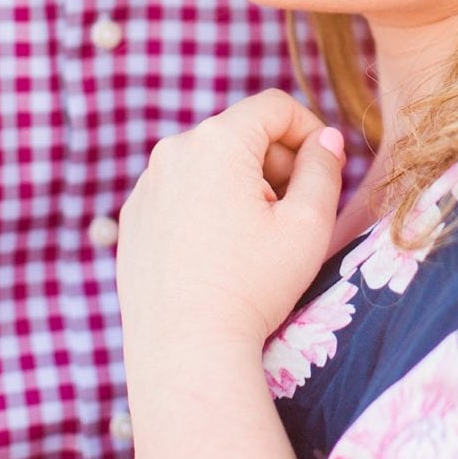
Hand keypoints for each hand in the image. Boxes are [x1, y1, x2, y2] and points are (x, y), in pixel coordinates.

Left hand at [116, 90, 344, 361]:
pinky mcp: (133, 218)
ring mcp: (146, 186)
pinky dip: (205, 209)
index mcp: (217, 141)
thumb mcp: (309, 224)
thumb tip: (325, 140)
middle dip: (274, 163)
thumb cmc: (254, 287)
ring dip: (240, 187)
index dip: (309, 130)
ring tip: (254, 241)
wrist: (186, 351)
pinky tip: (218, 256)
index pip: (275, 107)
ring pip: (209, 165)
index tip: (323, 170)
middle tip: (292, 215)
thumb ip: (324, 169)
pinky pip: (180, 194)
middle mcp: (172, 152)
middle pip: (240, 134)